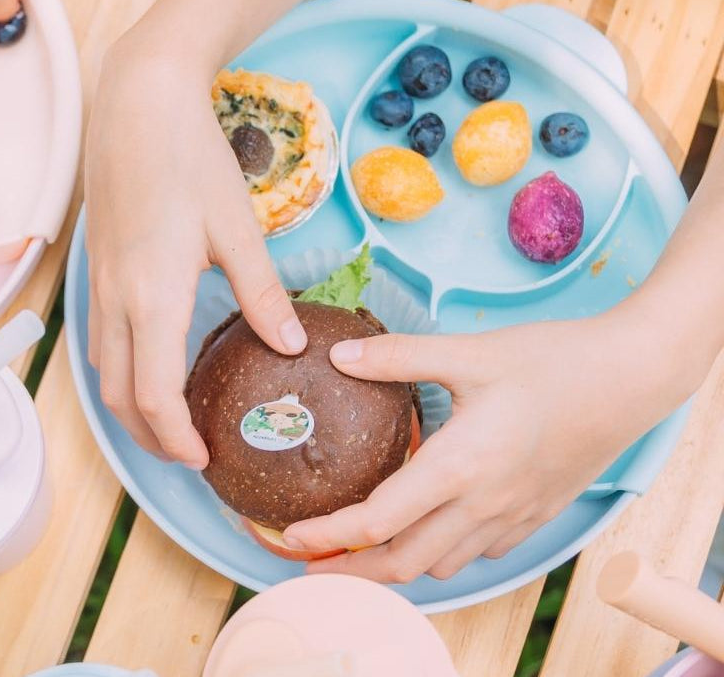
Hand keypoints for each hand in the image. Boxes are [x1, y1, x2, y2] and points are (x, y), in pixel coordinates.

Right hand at [84, 36, 306, 467]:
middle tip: (189, 453)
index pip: (153, 395)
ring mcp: (99, 281)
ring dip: (129, 405)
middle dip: (148, 436)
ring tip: (170, 418)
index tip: (204, 459)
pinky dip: (120, 368)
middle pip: (116, 395)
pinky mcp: (96, 264)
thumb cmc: (189, 158)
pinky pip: (98, 336)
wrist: (137, 102)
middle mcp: (115, 298)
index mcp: (153, 296)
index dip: (175, 438)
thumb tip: (290, 346)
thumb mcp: (238, 228)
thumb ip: (262, 294)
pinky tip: (151, 359)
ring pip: (101, 368)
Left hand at [282, 314, 688, 581]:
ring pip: (442, 565)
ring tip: (362, 545)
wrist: (632, 378)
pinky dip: (443, 551)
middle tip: (310, 562)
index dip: (328, 536)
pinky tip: (430, 525)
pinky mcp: (535, 515)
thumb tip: (337, 356)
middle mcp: (483, 504)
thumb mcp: (469, 352)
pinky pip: (479, 552)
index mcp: (459, 466)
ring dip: (397, 563)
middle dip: (351, 571)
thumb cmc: (552, 361)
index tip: (291, 538)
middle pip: (404, 563)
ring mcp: (512, 516)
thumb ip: (397, 357)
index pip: (377, 521)